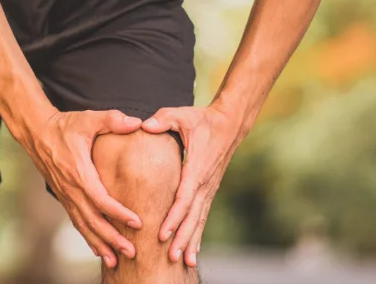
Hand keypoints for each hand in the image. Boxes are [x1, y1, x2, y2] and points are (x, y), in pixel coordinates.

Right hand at [22, 109, 142, 268]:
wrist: (36, 132)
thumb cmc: (64, 125)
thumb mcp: (88, 119)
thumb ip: (112, 120)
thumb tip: (137, 123)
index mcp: (79, 171)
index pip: (100, 199)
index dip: (119, 213)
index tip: (137, 222)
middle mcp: (70, 188)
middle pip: (92, 220)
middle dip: (112, 238)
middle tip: (132, 252)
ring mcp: (65, 194)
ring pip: (83, 225)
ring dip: (99, 244)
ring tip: (116, 261)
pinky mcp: (63, 196)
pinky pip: (76, 221)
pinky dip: (88, 237)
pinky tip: (98, 249)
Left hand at [141, 104, 242, 267]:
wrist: (229, 123)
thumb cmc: (201, 119)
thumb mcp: (180, 115)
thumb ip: (163, 119)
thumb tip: (146, 125)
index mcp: (196, 168)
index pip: (184, 197)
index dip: (173, 217)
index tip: (162, 233)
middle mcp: (205, 182)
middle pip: (193, 215)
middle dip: (182, 237)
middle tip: (172, 257)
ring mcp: (209, 187)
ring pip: (199, 218)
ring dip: (191, 239)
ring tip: (184, 261)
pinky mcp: (209, 189)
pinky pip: (202, 214)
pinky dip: (197, 232)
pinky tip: (193, 249)